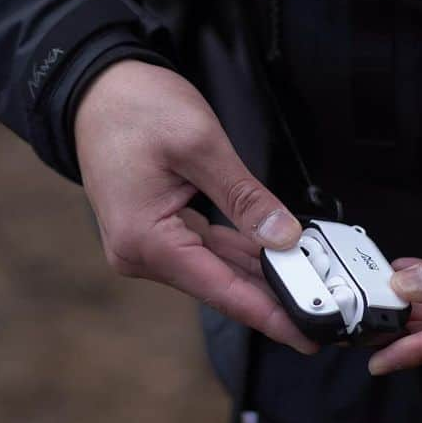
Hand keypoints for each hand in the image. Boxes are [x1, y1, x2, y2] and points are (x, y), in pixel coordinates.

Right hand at [74, 59, 316, 354]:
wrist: (96, 87)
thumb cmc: (135, 107)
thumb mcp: (200, 145)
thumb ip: (244, 197)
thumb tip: (284, 237)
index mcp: (145, 239)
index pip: (221, 290)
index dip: (270, 314)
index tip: (308, 335)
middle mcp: (138, 253)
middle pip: (219, 285)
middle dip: (272, 294)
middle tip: (325, 303)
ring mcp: (143, 244)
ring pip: (214, 268)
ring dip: (258, 273)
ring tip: (310, 281)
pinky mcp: (152, 230)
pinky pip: (202, 249)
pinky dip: (237, 252)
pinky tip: (273, 255)